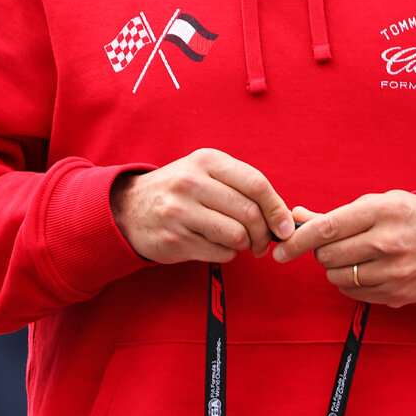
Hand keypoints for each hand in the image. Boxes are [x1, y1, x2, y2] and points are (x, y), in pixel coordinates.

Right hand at [110, 149, 294, 264]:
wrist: (129, 209)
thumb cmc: (181, 191)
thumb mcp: (205, 172)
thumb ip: (242, 186)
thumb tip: (283, 216)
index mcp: (207, 160)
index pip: (256, 184)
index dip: (277, 208)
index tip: (286, 226)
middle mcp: (192, 183)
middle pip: (249, 213)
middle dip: (265, 234)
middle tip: (264, 244)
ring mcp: (180, 212)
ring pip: (236, 235)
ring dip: (247, 245)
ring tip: (242, 244)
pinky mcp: (175, 239)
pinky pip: (219, 252)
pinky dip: (228, 254)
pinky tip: (218, 246)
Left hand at [272, 192, 415, 306]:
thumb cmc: (409, 217)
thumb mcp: (378, 203)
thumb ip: (336, 214)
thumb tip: (297, 216)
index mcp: (382, 212)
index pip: (328, 228)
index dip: (299, 240)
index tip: (281, 249)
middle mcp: (388, 242)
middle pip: (328, 255)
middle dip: (320, 251)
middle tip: (332, 244)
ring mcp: (392, 272)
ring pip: (337, 276)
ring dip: (335, 267)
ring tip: (353, 256)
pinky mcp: (395, 295)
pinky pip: (352, 293)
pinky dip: (350, 282)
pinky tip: (365, 270)